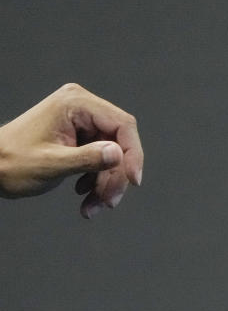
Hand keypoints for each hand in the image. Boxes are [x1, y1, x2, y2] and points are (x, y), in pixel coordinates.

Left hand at [0, 83, 143, 216]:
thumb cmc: (11, 163)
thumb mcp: (51, 164)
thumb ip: (86, 158)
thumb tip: (118, 154)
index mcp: (76, 104)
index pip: (122, 125)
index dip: (132, 154)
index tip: (132, 181)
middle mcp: (82, 108)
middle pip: (119, 144)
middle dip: (115, 177)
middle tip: (107, 202)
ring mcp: (81, 122)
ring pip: (113, 157)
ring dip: (107, 185)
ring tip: (93, 206)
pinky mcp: (80, 137)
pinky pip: (102, 160)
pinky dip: (97, 182)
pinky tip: (84, 195)